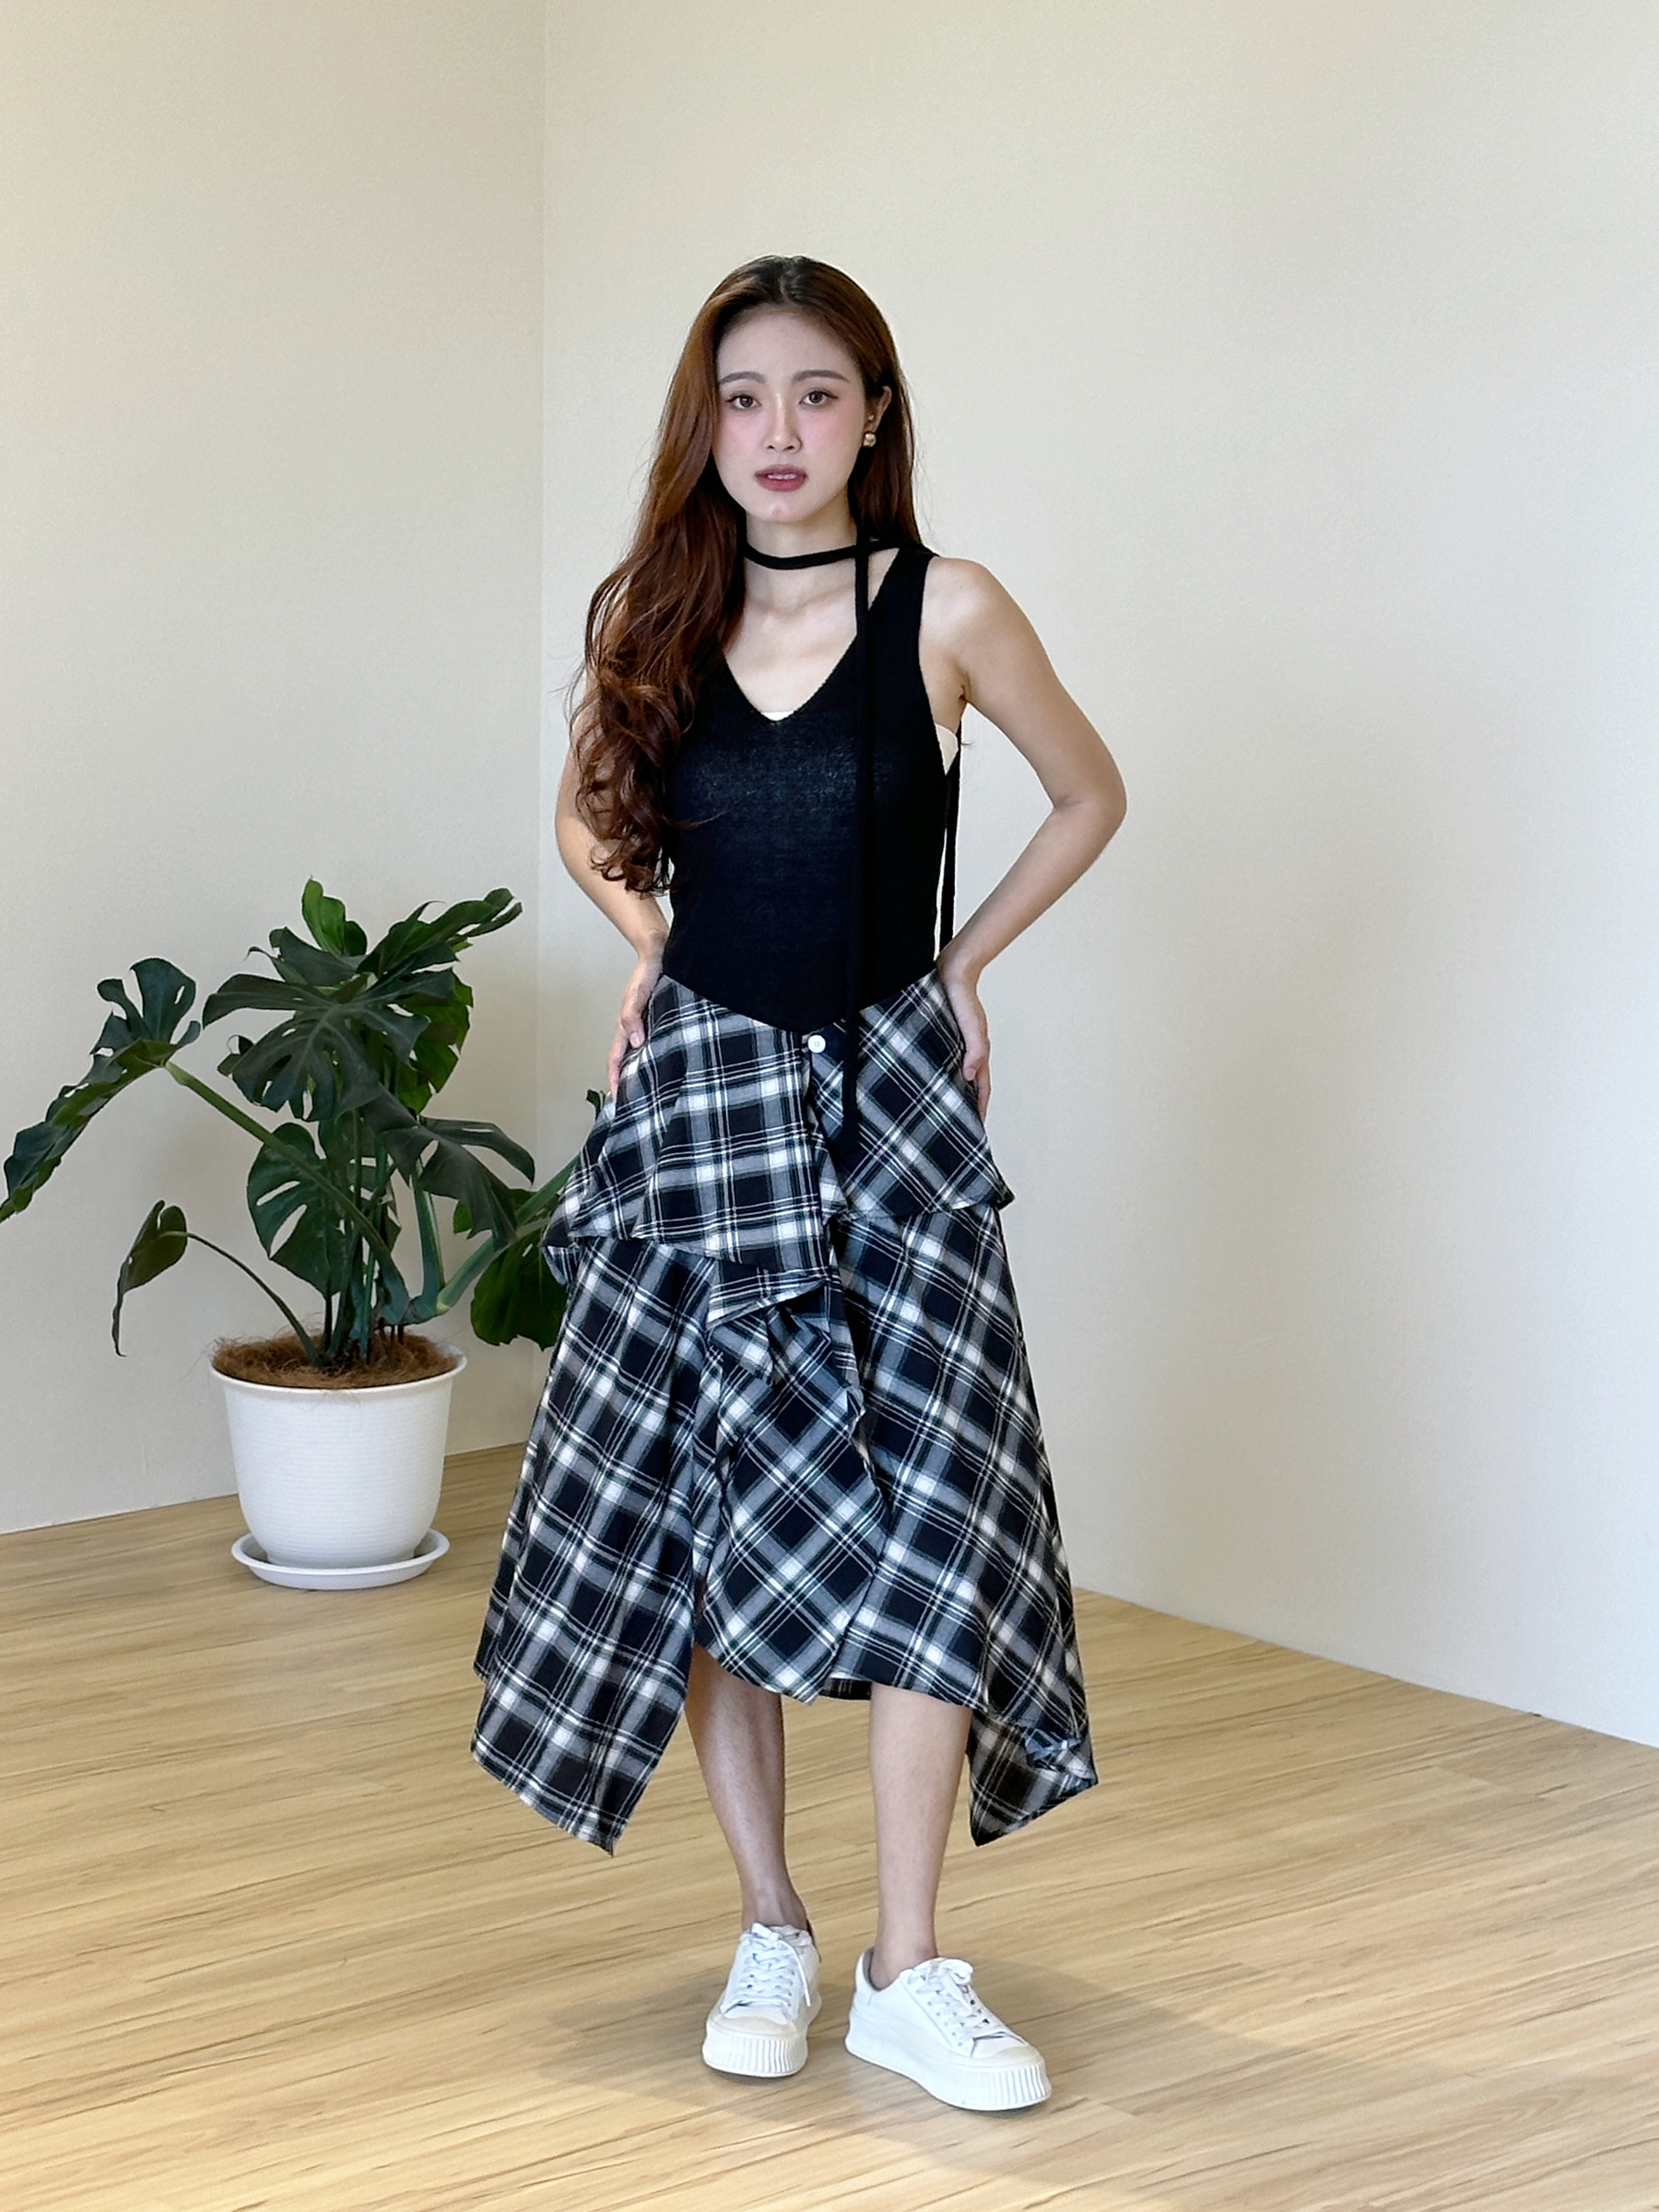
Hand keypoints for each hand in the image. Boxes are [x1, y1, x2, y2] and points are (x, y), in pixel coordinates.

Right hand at [606, 943, 663, 1095]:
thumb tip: (635, 1042)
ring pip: (643, 1055)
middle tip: (635, 1106)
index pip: (616, 1059)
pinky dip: (658, 1058)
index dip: (615, 1079)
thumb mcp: (638, 994)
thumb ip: (632, 1016)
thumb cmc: (647, 972)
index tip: (617, 1099)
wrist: (660, 953)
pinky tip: (669, 1067)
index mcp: (626, 1026)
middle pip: (628, 1062)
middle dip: (628, 1083)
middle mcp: (636, 1030)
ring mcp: (648, 1026)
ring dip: (643, 1073)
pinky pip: (657, 1045)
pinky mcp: (662, 1021)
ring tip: (651, 1094)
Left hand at [937, 956, 989, 1118]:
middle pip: (971, 1083)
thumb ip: (974, 1050)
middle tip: (958, 1124)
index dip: (979, 1107)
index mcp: (977, 1051)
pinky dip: (942, 1072)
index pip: (981, 1086)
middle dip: (967, 1104)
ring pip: (957, 1072)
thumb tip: (970, 1076)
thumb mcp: (971, 1024)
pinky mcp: (942, 1034)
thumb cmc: (962, 996)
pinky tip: (930, 1078)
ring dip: (954, 1090)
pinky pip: (944, 1059)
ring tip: (943, 1108)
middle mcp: (968, 1050)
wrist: (952, 969)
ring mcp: (956, 1043)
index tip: (975, 1127)